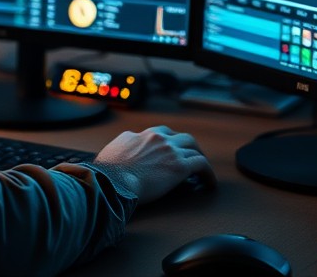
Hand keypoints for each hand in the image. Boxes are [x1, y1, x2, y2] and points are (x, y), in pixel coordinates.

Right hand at [91, 125, 213, 204]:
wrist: (111, 182)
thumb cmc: (107, 174)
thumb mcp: (110, 153)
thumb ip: (120, 149)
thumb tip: (120, 154)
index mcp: (139, 135)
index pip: (159, 134)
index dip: (167, 143)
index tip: (169, 152)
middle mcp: (156, 138)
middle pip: (180, 137)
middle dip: (187, 146)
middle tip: (191, 157)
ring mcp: (169, 150)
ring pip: (193, 148)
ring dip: (198, 157)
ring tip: (202, 170)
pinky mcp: (179, 166)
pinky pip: (201, 164)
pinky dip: (208, 173)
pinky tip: (209, 183)